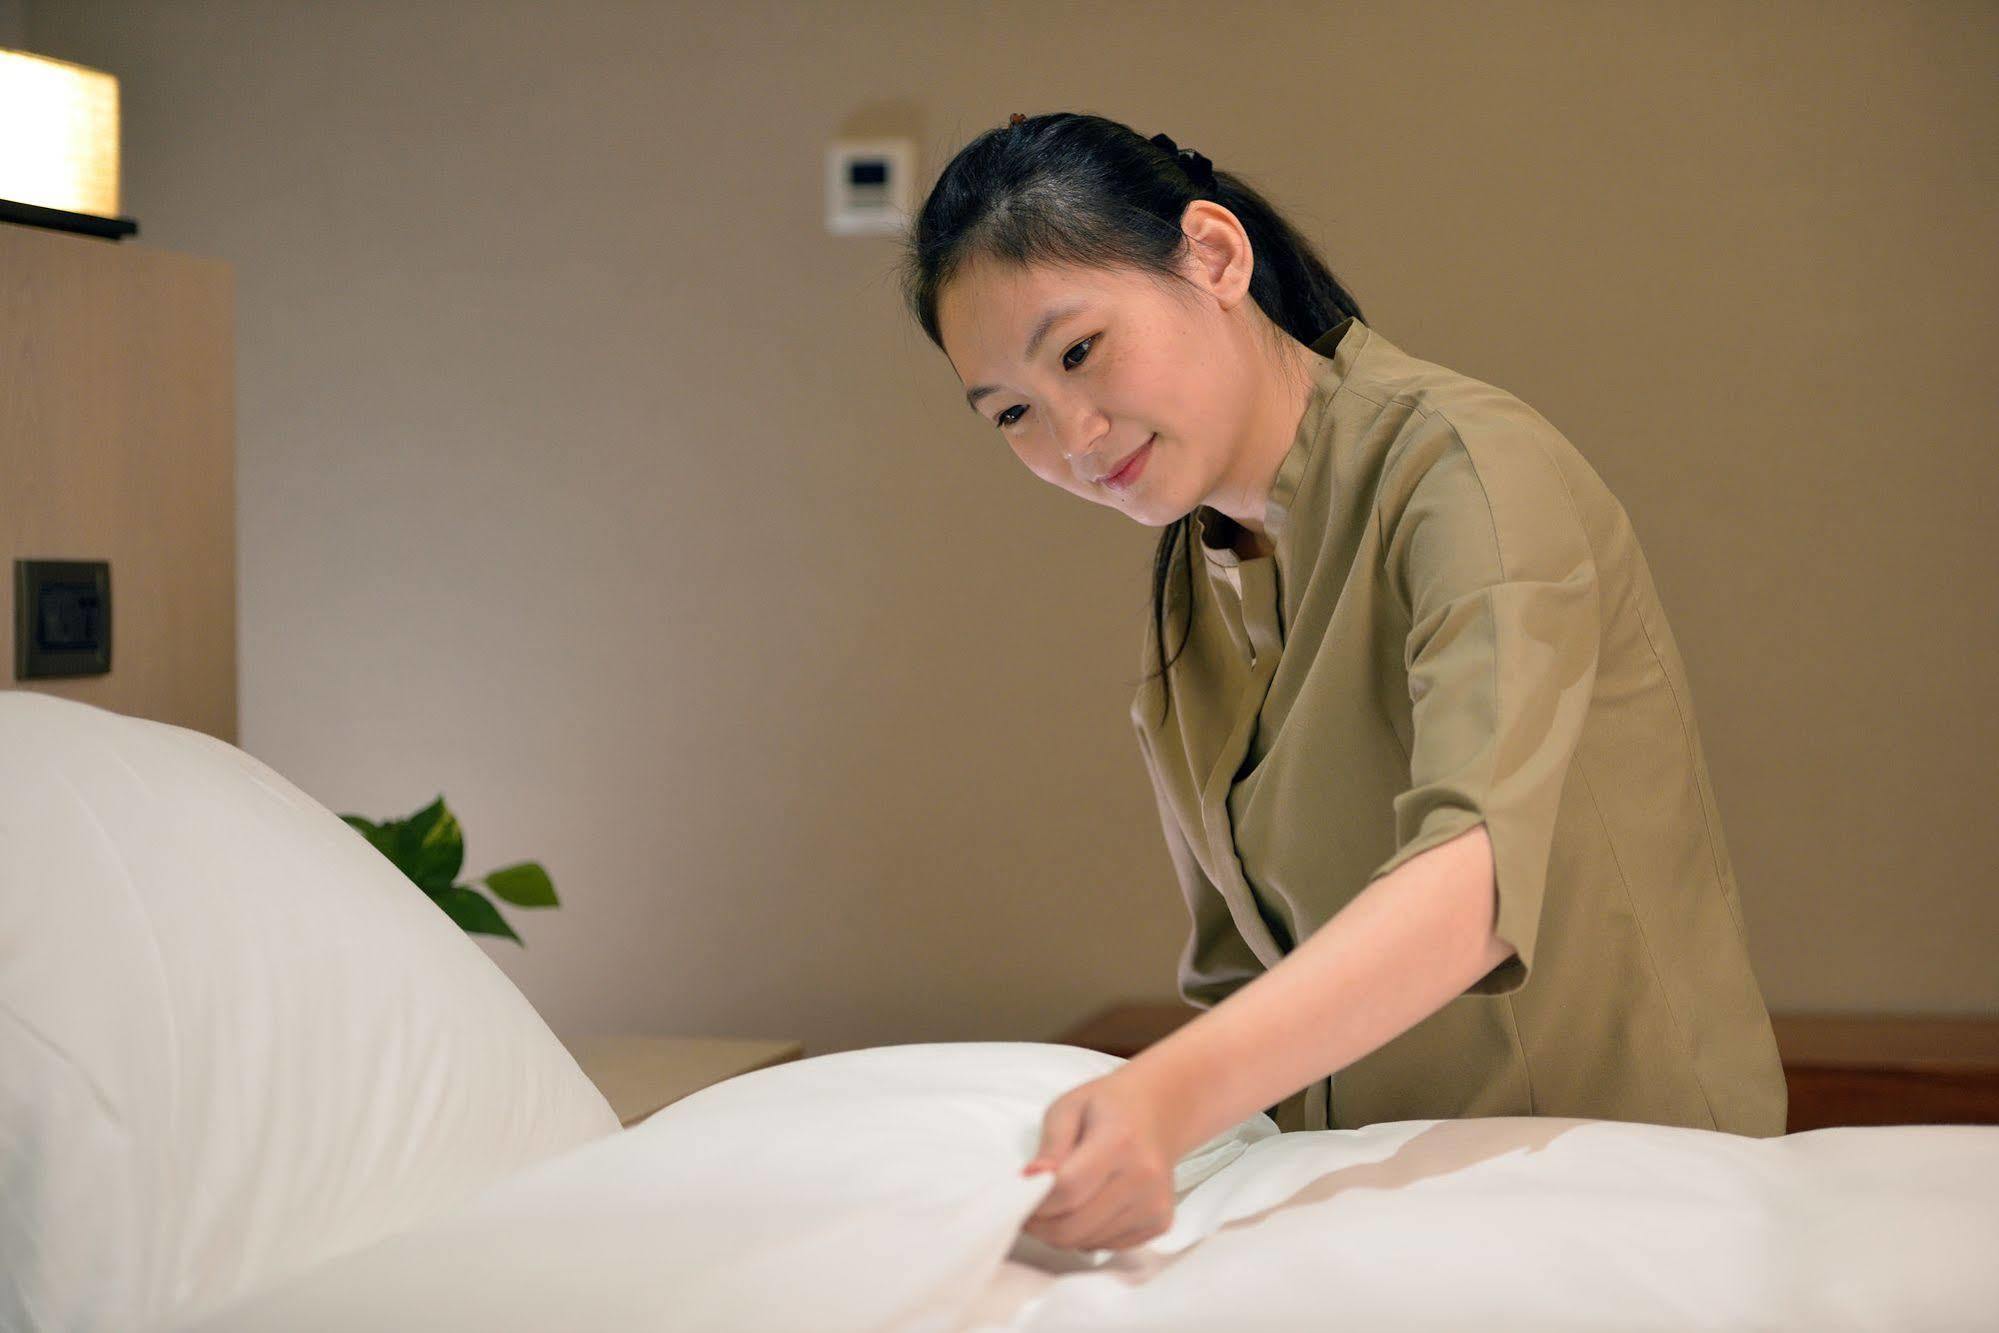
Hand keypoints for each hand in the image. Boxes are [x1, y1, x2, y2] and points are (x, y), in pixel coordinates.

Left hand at [1019, 1065, 1182, 1252]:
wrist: (1158, 1112)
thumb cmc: (1108, 1107)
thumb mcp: (1068, 1108)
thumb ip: (1050, 1147)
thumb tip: (1030, 1180)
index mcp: (1119, 1141)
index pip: (1067, 1190)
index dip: (1034, 1201)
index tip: (1018, 1196)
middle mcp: (1143, 1177)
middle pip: (1073, 1226)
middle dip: (1040, 1224)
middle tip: (1029, 1208)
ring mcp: (1154, 1205)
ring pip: (1086, 1242)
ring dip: (1061, 1231)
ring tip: (1060, 1203)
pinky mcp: (1159, 1223)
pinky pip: (1106, 1247)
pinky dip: (1087, 1235)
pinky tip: (1088, 1208)